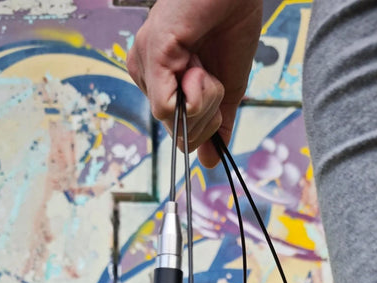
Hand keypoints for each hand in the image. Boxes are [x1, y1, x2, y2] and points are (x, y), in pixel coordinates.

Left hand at [126, 0, 261, 167]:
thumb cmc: (231, 27)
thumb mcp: (228, 90)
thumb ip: (218, 126)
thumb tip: (210, 162)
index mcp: (162, 82)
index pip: (180, 134)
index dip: (206, 123)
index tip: (215, 87)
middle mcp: (148, 74)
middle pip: (178, 133)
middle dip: (206, 112)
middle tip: (209, 73)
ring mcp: (145, 65)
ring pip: (174, 122)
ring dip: (203, 97)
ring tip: (202, 61)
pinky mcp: (150, 55)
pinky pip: (166, 108)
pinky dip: (192, 93)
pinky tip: (195, 63)